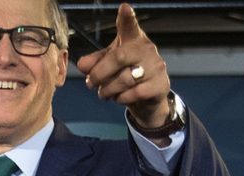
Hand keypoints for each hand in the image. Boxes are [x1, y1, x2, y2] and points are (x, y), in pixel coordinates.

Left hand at [76, 3, 170, 128]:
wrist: (148, 98)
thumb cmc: (127, 74)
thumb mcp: (108, 65)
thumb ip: (94, 62)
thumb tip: (82, 65)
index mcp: (133, 39)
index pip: (130, 26)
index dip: (127, 17)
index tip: (124, 8)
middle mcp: (147, 49)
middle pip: (118, 57)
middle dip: (99, 73)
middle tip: (90, 83)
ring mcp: (156, 67)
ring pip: (124, 79)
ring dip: (107, 89)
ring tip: (103, 93)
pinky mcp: (160, 85)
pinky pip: (134, 93)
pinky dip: (120, 98)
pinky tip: (118, 98)